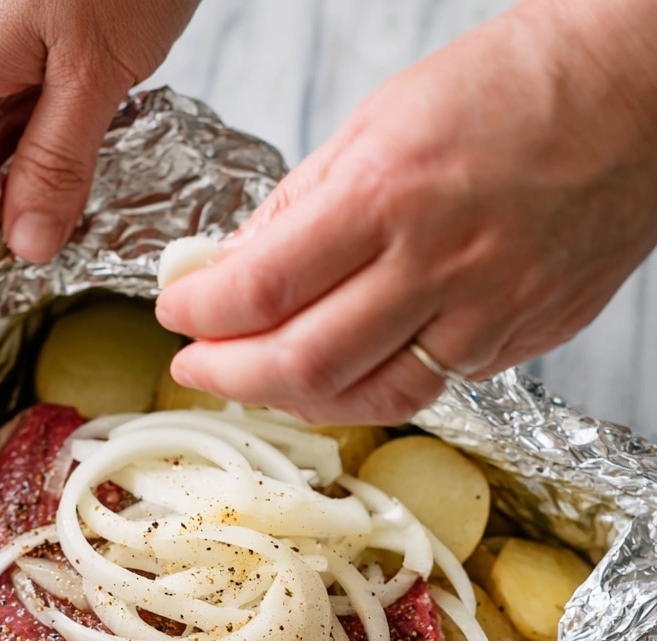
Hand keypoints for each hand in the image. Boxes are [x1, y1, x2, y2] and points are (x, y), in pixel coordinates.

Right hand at [0, 0, 198, 260]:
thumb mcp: (96, 73)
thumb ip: (57, 164)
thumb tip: (26, 246)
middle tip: (42, 265)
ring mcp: (0, 47)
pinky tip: (89, 176)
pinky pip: (29, 112)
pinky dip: (55, 150)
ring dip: (29, 188)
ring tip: (74, 227)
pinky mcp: (40, 39)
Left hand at [156, 0, 656, 425]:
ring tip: (258, 380)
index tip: (177, 313)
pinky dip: (366, 391)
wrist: (632, 95)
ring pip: (368, 398)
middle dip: (231, 375)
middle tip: (197, 367)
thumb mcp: (378, 123)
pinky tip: (337, 374)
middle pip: (306, 363)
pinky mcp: (520, 339)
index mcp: (389, 193)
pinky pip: (428, 390)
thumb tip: (231, 268)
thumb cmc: (508, 91)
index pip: (264, 285)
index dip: (202, 314)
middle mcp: (438, 263)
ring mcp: (487, 312)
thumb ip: (299, 208)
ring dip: (295, 400)